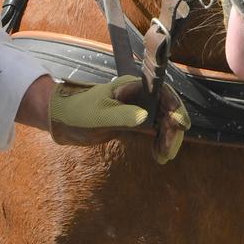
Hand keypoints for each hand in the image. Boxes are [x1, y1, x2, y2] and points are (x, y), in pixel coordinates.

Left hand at [48, 73, 190, 161]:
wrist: (62, 120)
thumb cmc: (78, 112)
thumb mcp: (99, 115)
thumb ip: (122, 115)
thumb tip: (145, 117)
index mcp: (133, 87)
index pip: (162, 93)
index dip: (175, 107)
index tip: (181, 124)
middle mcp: (139, 96)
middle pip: (166, 110)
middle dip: (172, 129)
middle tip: (169, 151)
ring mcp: (137, 109)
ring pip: (163, 122)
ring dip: (168, 138)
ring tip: (164, 156)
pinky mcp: (133, 123)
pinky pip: (154, 131)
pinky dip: (159, 142)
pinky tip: (158, 154)